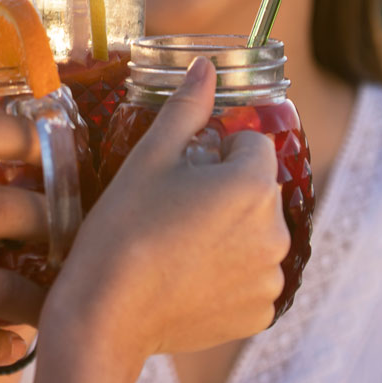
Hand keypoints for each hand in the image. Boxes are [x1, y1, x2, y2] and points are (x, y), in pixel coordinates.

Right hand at [41, 57, 289, 381]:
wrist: (105, 316)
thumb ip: (187, 108)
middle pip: (256, 190)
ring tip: (176, 246)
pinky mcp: (259, 313)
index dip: (212, 152)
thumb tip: (207, 66)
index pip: (250, 144)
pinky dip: (227, 274)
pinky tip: (186, 278)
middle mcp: (276, 231)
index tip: (177, 175)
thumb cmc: (121, 229)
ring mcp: (270, 277)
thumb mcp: (150, 157)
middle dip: (224, 191)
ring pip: (255, 233)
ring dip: (228, 232)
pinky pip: (251, 277)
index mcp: (253, 185)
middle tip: (170, 211)